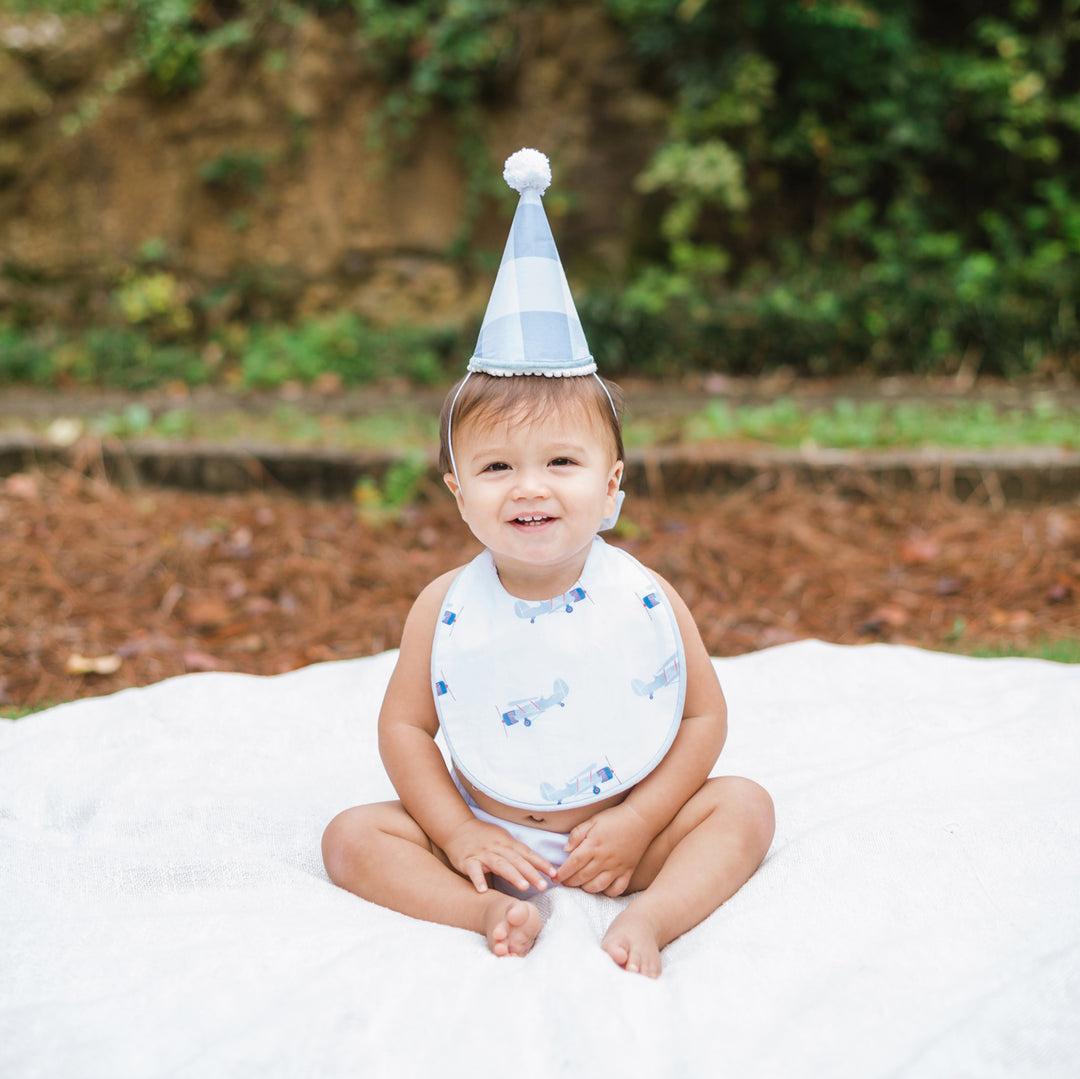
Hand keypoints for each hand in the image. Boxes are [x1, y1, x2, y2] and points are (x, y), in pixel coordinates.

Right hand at [441, 817, 555, 894]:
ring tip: (524, 887)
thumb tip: (537, 867)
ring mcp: (482, 853)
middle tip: (543, 886)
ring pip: (500, 864)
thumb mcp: (503, 841)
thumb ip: (517, 854)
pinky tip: (483, 890)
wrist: (457, 827)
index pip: (527, 854)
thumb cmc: (484, 837)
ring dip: (512, 875)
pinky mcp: (467, 860)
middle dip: (531, 873)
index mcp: (507, 843)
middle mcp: (497, 847)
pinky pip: (473, 870)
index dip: (541, 863)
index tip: (555, 874)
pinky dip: (478, 879)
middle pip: (517, 860)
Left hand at [554, 803, 653, 896]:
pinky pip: (616, 890)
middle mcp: (604, 859)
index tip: (555, 877)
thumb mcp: (592, 820)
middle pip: (582, 877)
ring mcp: (617, 868)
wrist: (641, 819)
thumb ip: (577, 834)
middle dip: (569, 882)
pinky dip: (607, 893)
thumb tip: (566, 850)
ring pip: (597, 887)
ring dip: (585, 888)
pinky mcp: (628, 872)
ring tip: (580, 884)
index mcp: (593, 845)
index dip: (562, 873)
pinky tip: (601, 888)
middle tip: (564, 882)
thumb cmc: (614, 818)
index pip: (573, 864)